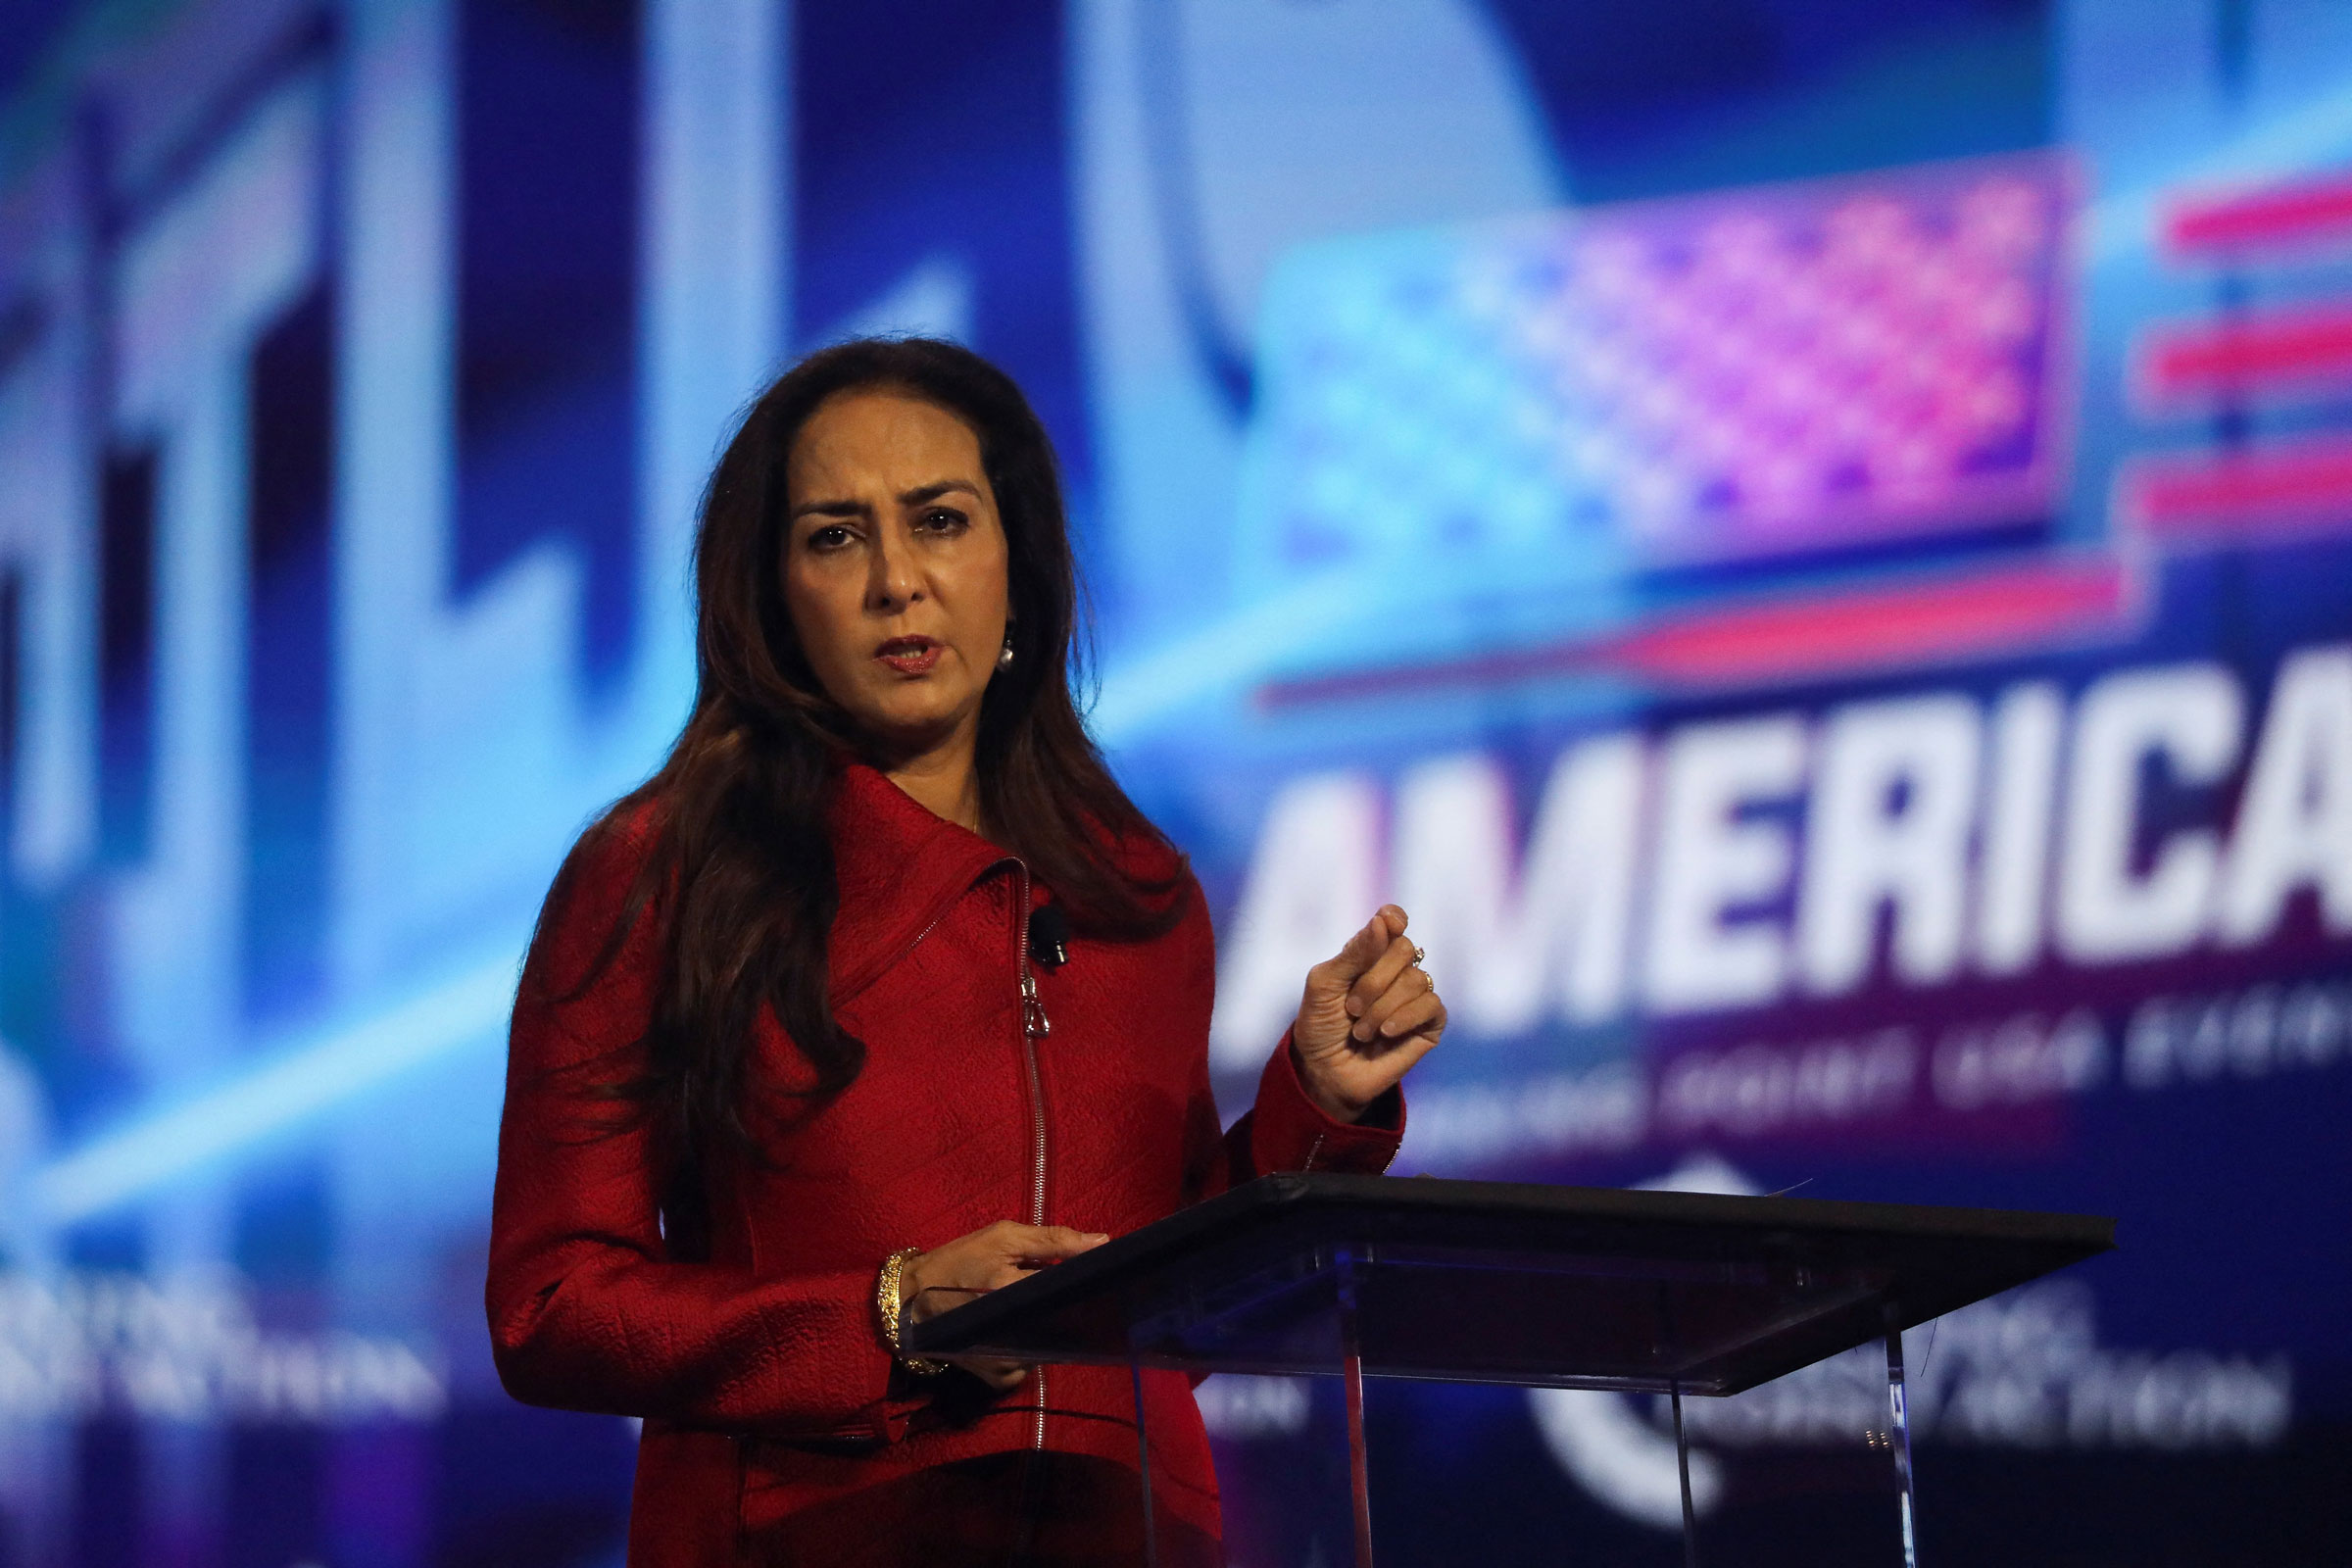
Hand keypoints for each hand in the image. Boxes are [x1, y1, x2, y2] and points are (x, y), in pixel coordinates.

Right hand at [899, 1221, 1106, 1389]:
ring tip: (1037, 1310)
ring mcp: (1005, 1360)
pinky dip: (1033, 1348)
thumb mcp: (1002, 1238)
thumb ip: (1054, 1240)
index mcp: (1009, 1289)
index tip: (1092, 1278)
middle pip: (1064, 1323)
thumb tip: (1102, 1242)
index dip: (1083, 1285)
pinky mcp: (999, 1378)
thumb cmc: (960, 1260)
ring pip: (1050, 1346)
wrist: (914, 1299)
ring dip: (1050, 1328)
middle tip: (1055, 1292)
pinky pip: (1031, 1365)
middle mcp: (1009, 1331)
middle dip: (1066, 1307)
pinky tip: (1023, 1330)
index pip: (1068, 1292)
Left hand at [1291, 904, 1445, 1123]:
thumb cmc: (1320, 1026)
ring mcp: (1415, 996)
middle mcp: (1396, 970)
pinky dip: (1405, 1017)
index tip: (1388, 923)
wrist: (1324, 1072)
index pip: (1392, 921)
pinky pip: (1432, 1005)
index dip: (1393, 919)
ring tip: (1361, 1031)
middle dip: (1374, 979)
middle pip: (1404, 948)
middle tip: (1351, 1007)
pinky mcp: (1429, 1024)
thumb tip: (1384, 921)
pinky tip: (1386, 1032)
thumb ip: (1354, 953)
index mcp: (1369, 953)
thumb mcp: (1325, 984)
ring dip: (1382, 1007)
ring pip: (1416, 980)